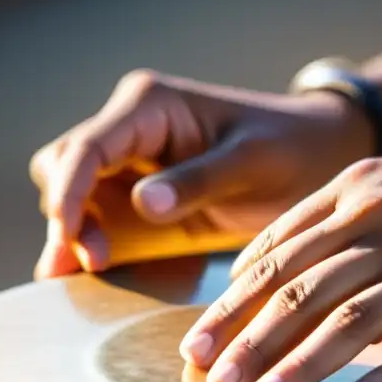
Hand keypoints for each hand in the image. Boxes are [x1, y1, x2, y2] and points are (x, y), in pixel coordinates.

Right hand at [28, 69, 369, 277]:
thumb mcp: (253, 162)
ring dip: (75, 235)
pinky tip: (103, 276)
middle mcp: (128, 128)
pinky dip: (95, 246)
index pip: (87, 147)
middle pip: (63, 168)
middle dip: (67, 214)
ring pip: (73, 196)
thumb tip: (140, 204)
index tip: (68, 236)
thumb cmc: (292, 149)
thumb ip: (198, 181)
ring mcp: (128, 162)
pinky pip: (99, 221)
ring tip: (92, 274)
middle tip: (94, 262)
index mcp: (149, 105)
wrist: (317, 156)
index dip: (68, 192)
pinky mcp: (137, 196)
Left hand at [179, 141, 381, 381]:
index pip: (279, 251)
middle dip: (247, 339)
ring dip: (301, 363)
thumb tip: (278, 281)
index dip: (232, 301)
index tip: (201, 342)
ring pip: (353, 317)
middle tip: (212, 379)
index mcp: (363, 191)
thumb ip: (340, 231)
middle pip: (301, 287)